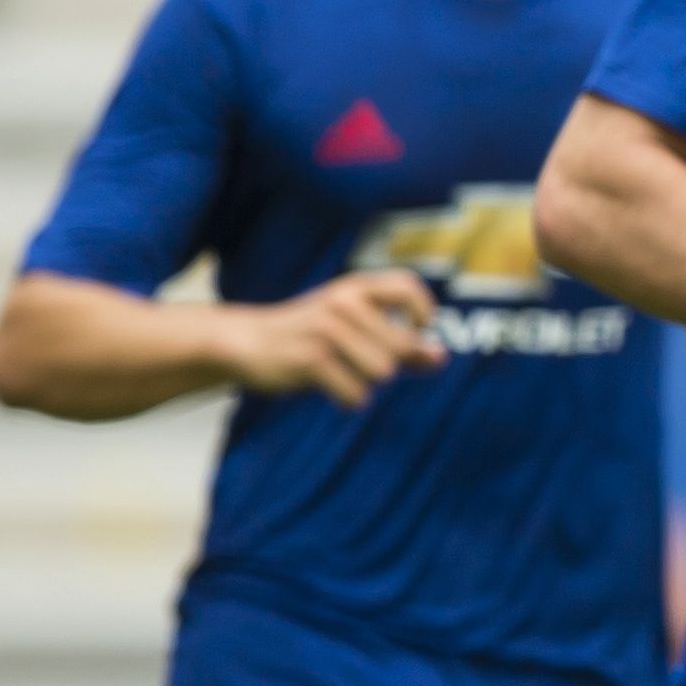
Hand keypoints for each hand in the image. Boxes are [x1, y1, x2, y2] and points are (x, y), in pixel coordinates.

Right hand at [221, 272, 445, 410]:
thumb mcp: (352, 325)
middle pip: (403, 346)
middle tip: (355, 361)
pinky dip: (348, 398)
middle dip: (391, 365)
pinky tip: (328, 386)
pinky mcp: (311, 359)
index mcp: (355, 288)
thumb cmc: (309, 334)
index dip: (423, 311)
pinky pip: (357, 394)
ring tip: (339, 371)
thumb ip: (398, 338)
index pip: (408, 286)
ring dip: (366, 382)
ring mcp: (327, 330)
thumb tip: (440, 358)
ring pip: (383, 373)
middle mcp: (343, 303)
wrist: (245, 341)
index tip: (416, 330)